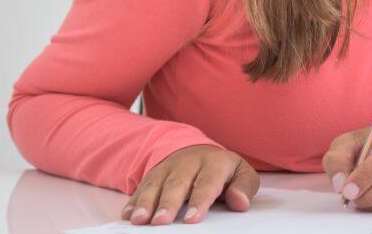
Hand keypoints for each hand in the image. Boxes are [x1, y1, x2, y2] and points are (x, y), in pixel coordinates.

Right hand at [121, 144, 258, 224]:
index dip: (200, 201)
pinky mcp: (152, 175)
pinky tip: (128, 215)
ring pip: (155, 184)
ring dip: (146, 202)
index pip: (207, 182)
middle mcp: (188, 163)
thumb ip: (244, 187)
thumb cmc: (222, 170)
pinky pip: (140, 187)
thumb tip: (240, 202)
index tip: (192, 219)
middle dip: (168, 203)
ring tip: (139, 220)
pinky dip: (133, 201)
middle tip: (161, 222)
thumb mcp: (241, 173)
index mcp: (214, 163)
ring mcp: (167, 167)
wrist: (198, 150)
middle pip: (177, 184)